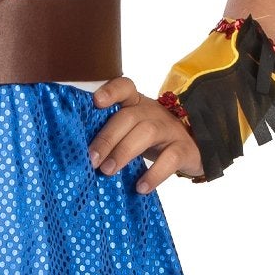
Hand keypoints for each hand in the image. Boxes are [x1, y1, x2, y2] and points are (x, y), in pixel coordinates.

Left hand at [86, 77, 201, 193]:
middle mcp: (152, 112)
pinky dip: (154, 174)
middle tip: (92, 159)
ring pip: (146, 133)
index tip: (96, 102)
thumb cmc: (152, 139)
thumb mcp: (133, 130)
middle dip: (107, 138)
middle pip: (129, 117)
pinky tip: (140, 187)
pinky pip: (170, 159)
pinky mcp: (184, 149)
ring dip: (123, 152)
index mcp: (136, 104)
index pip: (125, 87)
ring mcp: (169, 129)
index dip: (111, 91)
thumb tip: (79, 154)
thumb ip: (112, 134)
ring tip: (107, 171)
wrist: (194, 147)